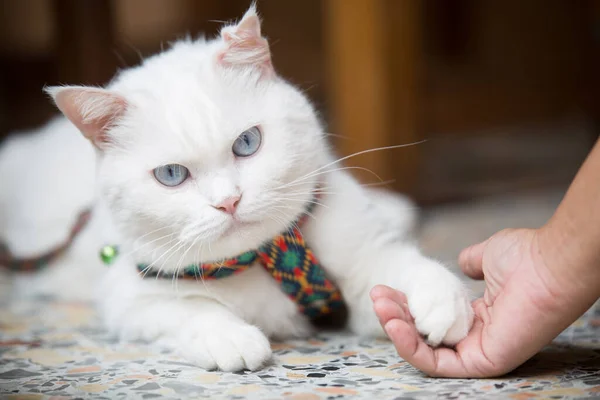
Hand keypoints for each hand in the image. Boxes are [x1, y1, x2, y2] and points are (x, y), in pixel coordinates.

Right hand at [371, 228, 581, 376]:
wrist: (549, 264)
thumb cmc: (526, 257)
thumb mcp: (486, 256)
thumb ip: (471, 263)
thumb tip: (461, 264)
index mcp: (479, 316)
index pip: (433, 320)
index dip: (407, 306)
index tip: (387, 288)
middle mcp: (477, 337)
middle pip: (425, 336)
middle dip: (396, 317)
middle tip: (378, 296)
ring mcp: (479, 351)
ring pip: (426, 353)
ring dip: (397, 332)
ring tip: (380, 308)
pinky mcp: (481, 362)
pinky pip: (437, 364)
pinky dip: (410, 347)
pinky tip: (394, 325)